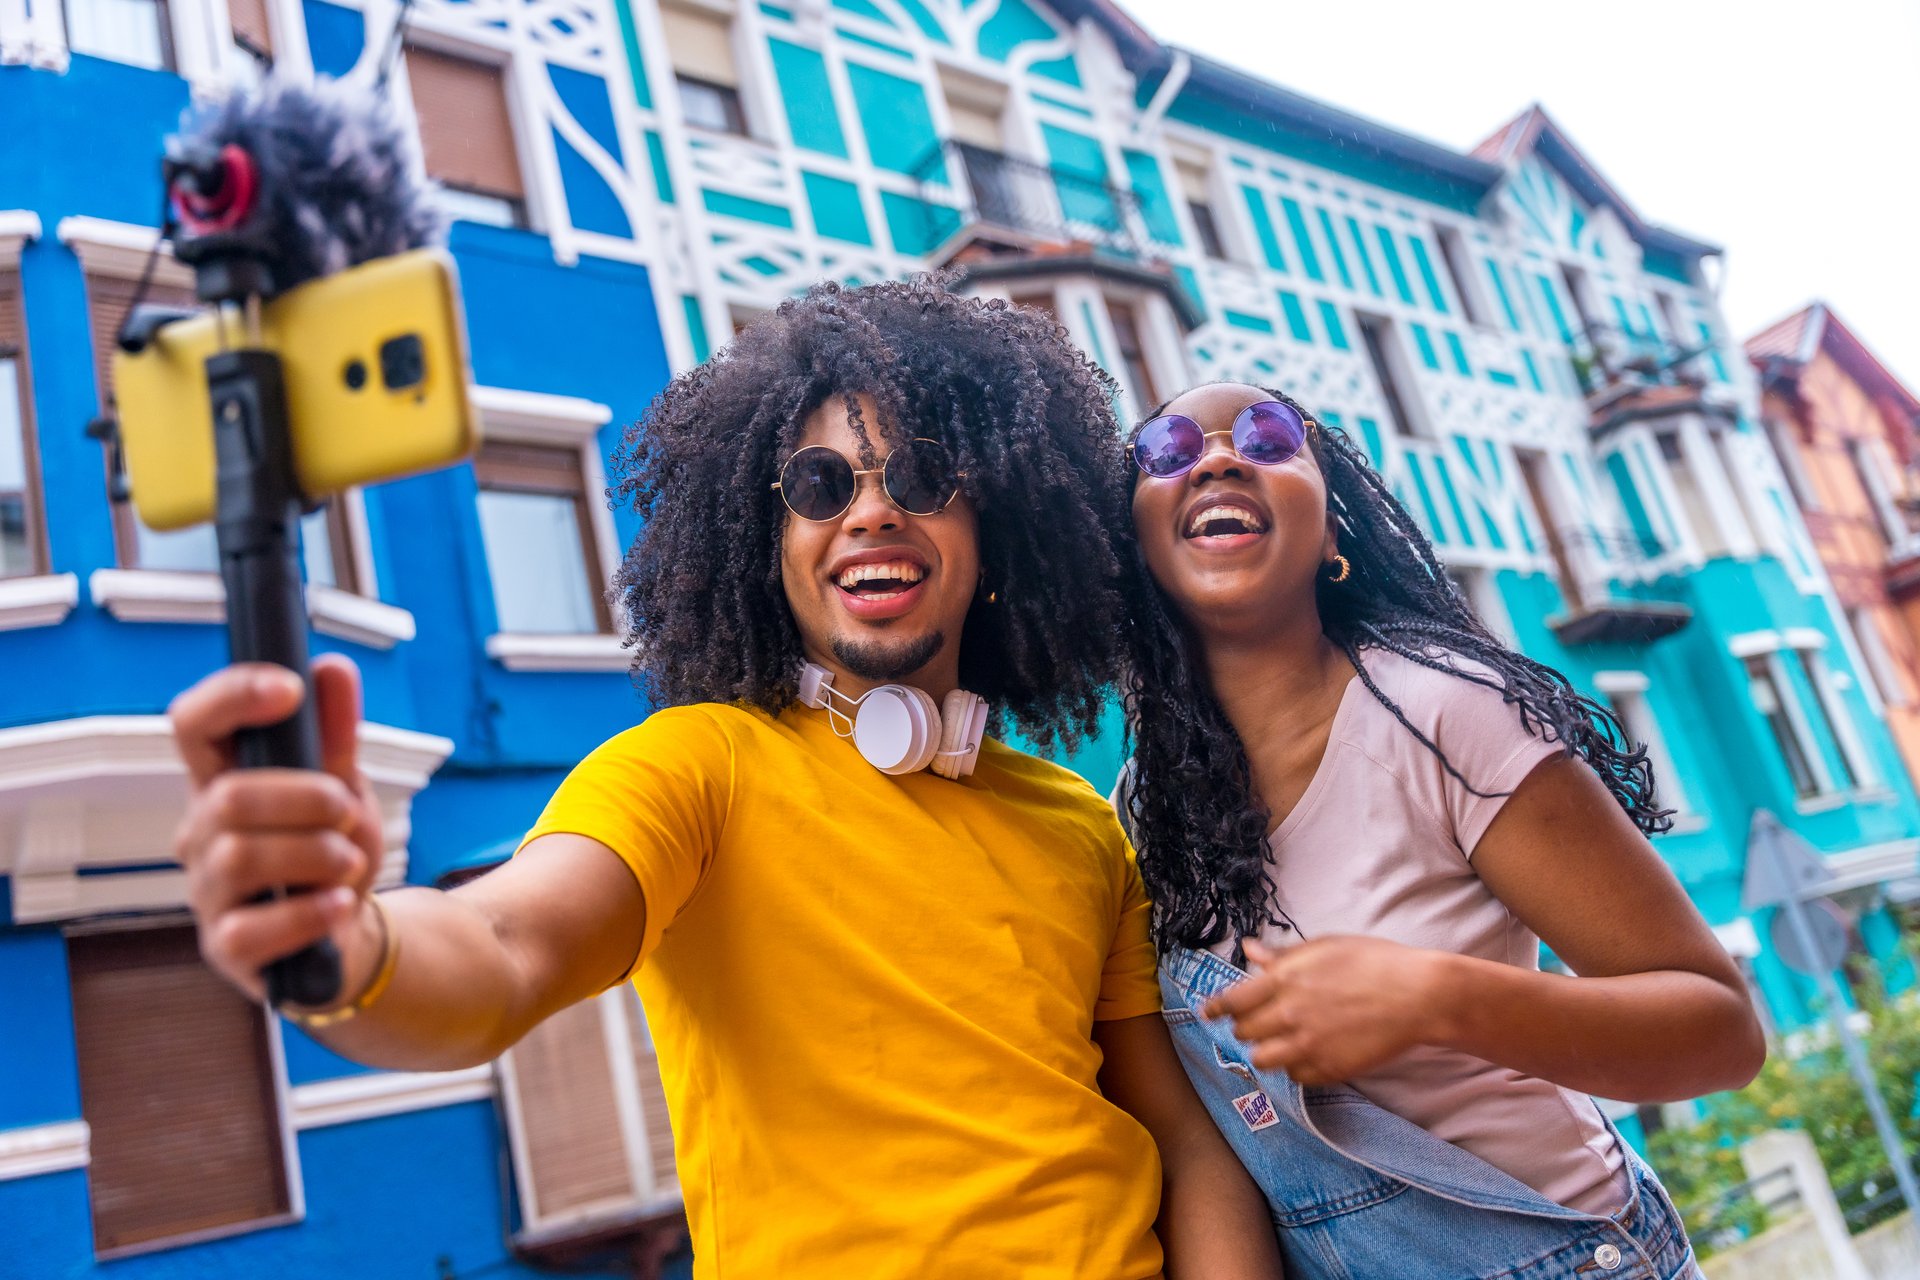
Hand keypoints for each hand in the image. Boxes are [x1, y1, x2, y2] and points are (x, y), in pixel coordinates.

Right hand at [169, 654, 384, 1003]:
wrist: (349, 930)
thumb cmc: (332, 849)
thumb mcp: (344, 788)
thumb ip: (336, 736)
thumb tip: (333, 668)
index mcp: (222, 781)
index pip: (192, 725)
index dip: (231, 697)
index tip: (290, 688)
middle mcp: (201, 833)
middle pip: (228, 796)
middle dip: (306, 798)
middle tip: (347, 812)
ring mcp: (207, 892)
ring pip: (239, 857)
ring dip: (315, 854)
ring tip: (349, 861)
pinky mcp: (225, 947)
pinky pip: (250, 929)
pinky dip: (308, 912)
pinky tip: (339, 904)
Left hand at [1202, 936, 1452, 1084]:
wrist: (1416, 995)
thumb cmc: (1373, 962)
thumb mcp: (1324, 948)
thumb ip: (1282, 956)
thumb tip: (1248, 949)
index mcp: (1285, 980)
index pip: (1233, 1001)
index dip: (1217, 1008)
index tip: (1210, 1013)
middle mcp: (1289, 1014)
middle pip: (1244, 1032)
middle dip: (1247, 1028)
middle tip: (1258, 1024)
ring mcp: (1309, 1044)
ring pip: (1263, 1060)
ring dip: (1267, 1051)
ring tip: (1281, 1042)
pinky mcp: (1329, 1069)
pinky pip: (1295, 1077)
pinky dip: (1296, 1068)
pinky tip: (1308, 1054)